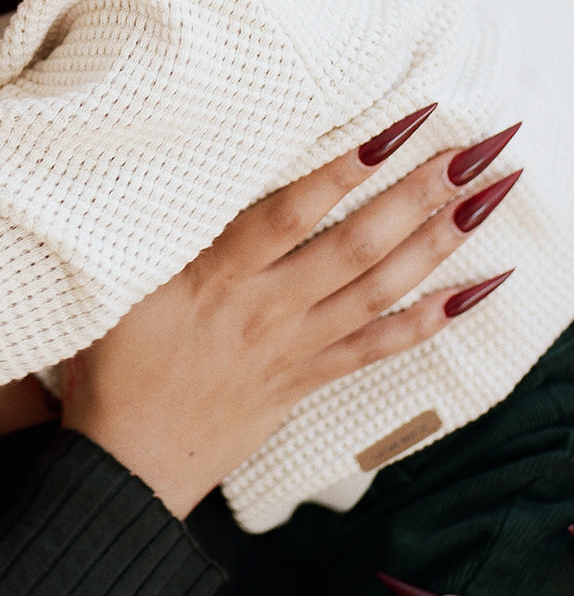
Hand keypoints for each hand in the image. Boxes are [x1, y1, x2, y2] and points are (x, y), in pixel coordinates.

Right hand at [61, 113, 519, 518]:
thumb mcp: (121, 285)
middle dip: (413, 197)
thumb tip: (183, 165)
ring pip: (377, 292)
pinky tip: (466, 295)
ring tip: (480, 204)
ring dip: (434, 245)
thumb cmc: (115, 367)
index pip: (288, 212)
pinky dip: (425, 322)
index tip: (393, 131)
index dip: (341, 170)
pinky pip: (375, 349)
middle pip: (353, 246)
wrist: (126, 463)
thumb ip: (161, 230)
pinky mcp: (303, 380)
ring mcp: (291, 347)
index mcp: (216, 277)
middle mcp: (265, 310)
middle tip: (465, 156)